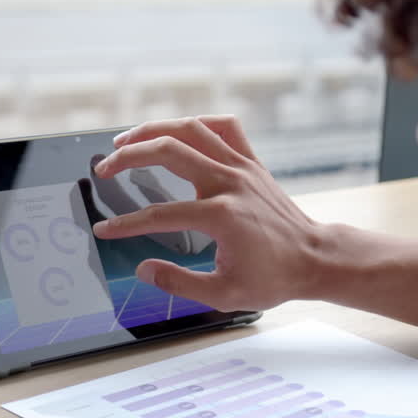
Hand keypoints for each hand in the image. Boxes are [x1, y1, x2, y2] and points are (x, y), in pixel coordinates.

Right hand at [91, 116, 324, 311]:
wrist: (314, 258)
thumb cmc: (274, 277)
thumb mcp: (224, 294)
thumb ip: (179, 283)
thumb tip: (144, 270)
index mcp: (222, 216)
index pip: (160, 214)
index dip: (125, 224)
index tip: (103, 230)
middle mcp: (230, 182)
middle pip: (168, 151)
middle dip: (128, 156)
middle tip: (104, 169)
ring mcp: (243, 167)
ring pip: (192, 129)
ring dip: (153, 129)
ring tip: (125, 140)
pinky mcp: (252, 162)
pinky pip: (224, 127)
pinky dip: (197, 123)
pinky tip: (176, 130)